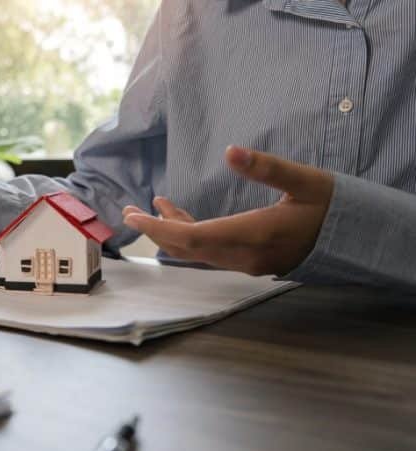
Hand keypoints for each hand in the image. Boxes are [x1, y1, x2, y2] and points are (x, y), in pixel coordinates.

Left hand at [123, 146, 333, 275]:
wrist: (358, 237)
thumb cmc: (332, 205)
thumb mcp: (304, 180)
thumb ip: (266, 167)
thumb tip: (230, 151)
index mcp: (254, 235)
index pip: (192, 238)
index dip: (158, 228)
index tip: (134, 216)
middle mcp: (245, 256)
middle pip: (187, 248)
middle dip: (155, 230)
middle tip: (128, 212)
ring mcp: (248, 262)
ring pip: (198, 251)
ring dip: (172, 232)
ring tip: (150, 208)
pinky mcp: (251, 260)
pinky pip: (211, 251)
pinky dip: (192, 234)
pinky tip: (180, 217)